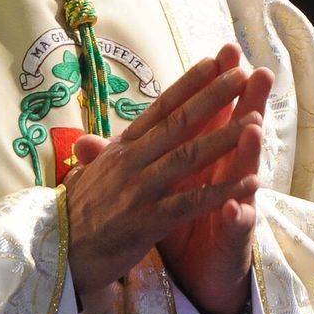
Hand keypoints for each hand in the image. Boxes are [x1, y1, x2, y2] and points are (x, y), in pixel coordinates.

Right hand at [61, 45, 268, 308]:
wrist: (57, 252)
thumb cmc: (78, 212)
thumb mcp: (90, 172)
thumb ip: (103, 153)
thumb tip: (95, 135)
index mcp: (122, 147)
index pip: (160, 108)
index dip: (188, 83)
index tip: (214, 62)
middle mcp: (132, 160)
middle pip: (179, 123)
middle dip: (213, 97)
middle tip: (241, 72)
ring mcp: (140, 189)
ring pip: (189, 156)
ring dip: (225, 137)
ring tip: (256, 119)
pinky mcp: (147, 221)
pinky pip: (191, 203)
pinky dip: (222, 192)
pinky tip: (250, 182)